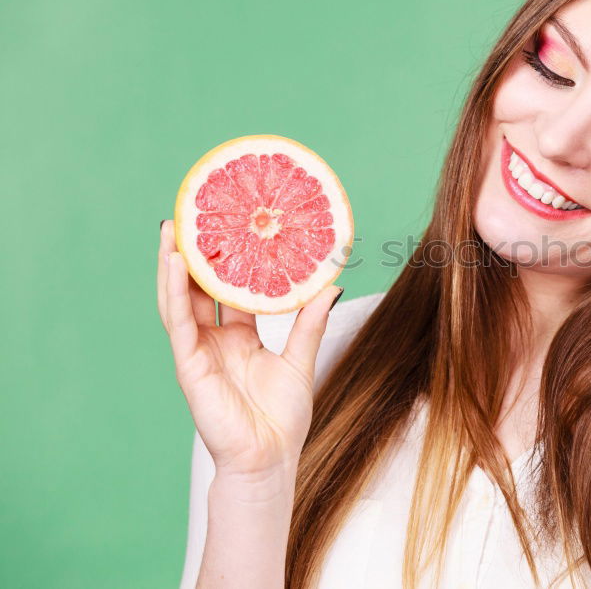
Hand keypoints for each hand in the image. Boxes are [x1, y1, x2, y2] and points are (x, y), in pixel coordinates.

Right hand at [156, 220, 342, 480]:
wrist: (269, 461)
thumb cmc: (282, 420)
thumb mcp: (300, 359)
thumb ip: (309, 322)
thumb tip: (332, 284)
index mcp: (240, 339)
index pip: (230, 291)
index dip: (230, 261)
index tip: (234, 227)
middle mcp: (215, 341)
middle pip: (201, 288)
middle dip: (196, 255)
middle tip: (196, 215)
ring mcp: (199, 351)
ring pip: (181, 299)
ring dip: (174, 264)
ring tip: (172, 227)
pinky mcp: (189, 364)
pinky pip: (179, 322)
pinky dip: (173, 291)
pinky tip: (172, 263)